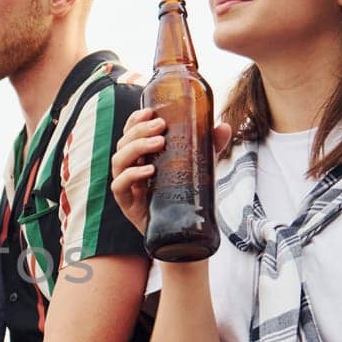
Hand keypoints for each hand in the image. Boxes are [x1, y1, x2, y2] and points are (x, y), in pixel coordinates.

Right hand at [110, 109, 232, 233]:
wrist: (182, 230)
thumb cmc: (185, 194)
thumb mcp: (198, 166)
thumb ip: (209, 147)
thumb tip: (223, 127)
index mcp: (140, 156)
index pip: (129, 133)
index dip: (135, 120)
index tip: (150, 111)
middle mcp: (129, 168)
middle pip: (123, 143)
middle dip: (139, 130)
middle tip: (161, 125)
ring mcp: (126, 186)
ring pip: (118, 160)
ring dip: (136, 147)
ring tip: (159, 143)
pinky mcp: (126, 203)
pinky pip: (119, 186)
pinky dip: (131, 175)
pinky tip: (149, 170)